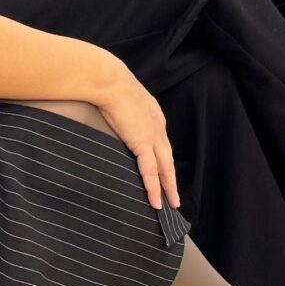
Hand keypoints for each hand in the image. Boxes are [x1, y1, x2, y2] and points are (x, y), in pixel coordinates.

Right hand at [85, 53, 181, 212]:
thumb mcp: (122, 101)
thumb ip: (124, 113)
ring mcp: (152, 136)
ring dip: (167, 188)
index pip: (162, 145)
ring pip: (164, 169)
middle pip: (167, 160)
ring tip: (170, 204)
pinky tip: (156, 201)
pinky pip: (150, 171)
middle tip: (175, 197)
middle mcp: (158, 127)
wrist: (109, 81)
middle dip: (171, 180)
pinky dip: (153, 188)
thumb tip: (115, 118)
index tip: (165, 174)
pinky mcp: (143, 142)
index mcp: (154, 117)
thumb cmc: (110, 87)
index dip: (164, 161)